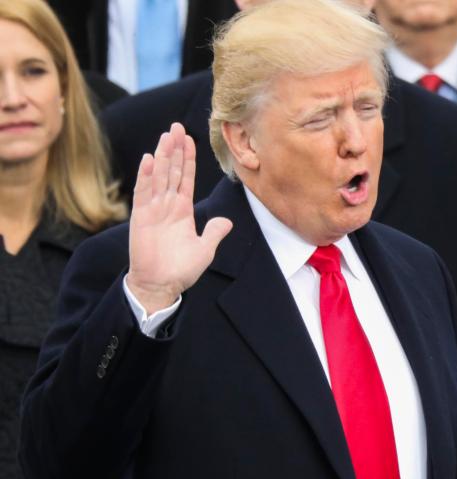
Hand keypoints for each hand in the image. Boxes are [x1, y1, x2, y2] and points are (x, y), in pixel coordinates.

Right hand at [127, 122, 232, 312]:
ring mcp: (153, 210)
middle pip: (172, 171)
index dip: (187, 159)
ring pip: (159, 176)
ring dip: (162, 156)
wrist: (160, 285)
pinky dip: (146, 176)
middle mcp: (167, 206)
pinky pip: (144, 193)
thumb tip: (227, 221)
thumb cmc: (180, 269)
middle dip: (175, 149)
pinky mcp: (141, 218)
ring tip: (166, 135)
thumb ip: (214, 233)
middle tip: (177, 126)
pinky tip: (149, 159)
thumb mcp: (204, 249)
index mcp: (182, 210)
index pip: (185, 178)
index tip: (189, 139)